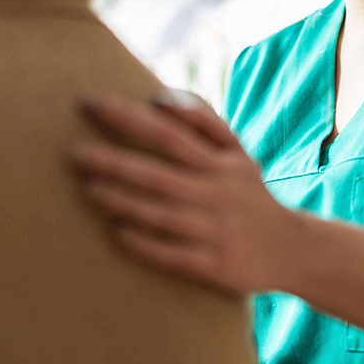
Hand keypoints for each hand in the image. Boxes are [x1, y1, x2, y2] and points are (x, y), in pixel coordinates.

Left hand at [68, 92, 299, 295]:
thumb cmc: (250, 193)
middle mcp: (217, 193)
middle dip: (115, 161)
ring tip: (87, 189)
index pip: (169, 134)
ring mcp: (216, 230)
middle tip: (72, 152)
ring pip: (162, 214)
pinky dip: (146, 244)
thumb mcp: (237, 153)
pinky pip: (175, 255)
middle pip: (159, 174)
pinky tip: (116, 233)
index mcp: (221, 163)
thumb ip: (204, 121)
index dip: (129, 118)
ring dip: (123, 201)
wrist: (291, 248)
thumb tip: (160, 98)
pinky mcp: (216, 265)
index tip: (90, 104)